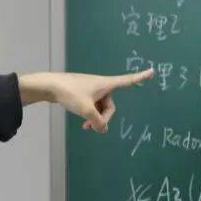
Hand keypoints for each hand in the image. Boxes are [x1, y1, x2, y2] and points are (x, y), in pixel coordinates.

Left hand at [18, 68, 153, 133]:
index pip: (127, 80)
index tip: (152, 71)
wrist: (48, 86)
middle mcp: (100, 84)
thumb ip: (98, 122)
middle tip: (92, 127)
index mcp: (106, 84)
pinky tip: (83, 122)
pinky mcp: (81, 93)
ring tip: (85, 127)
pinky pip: (91, 105)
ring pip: (99, 107)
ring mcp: (90, 89)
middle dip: (103, 117)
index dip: (140, 77)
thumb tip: (102, 129)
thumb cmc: (70, 94)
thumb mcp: (86, 110)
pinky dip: (89, 114)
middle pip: (110, 104)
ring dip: (95, 118)